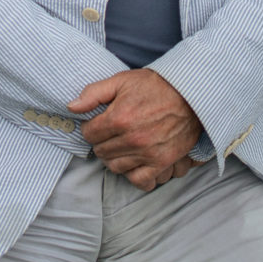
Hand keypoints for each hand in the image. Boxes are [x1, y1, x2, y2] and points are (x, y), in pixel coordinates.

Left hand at [69, 68, 202, 190]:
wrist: (190, 94)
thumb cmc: (155, 86)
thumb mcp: (122, 80)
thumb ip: (94, 93)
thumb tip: (72, 107)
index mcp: (119, 118)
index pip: (89, 134)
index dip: (90, 128)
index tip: (97, 123)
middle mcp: (131, 139)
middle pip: (101, 152)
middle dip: (102, 142)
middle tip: (111, 133)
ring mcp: (147, 153)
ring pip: (115, 167)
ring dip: (115, 158)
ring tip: (122, 146)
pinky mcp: (161, 163)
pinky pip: (139, 181)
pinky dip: (134, 175)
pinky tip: (135, 163)